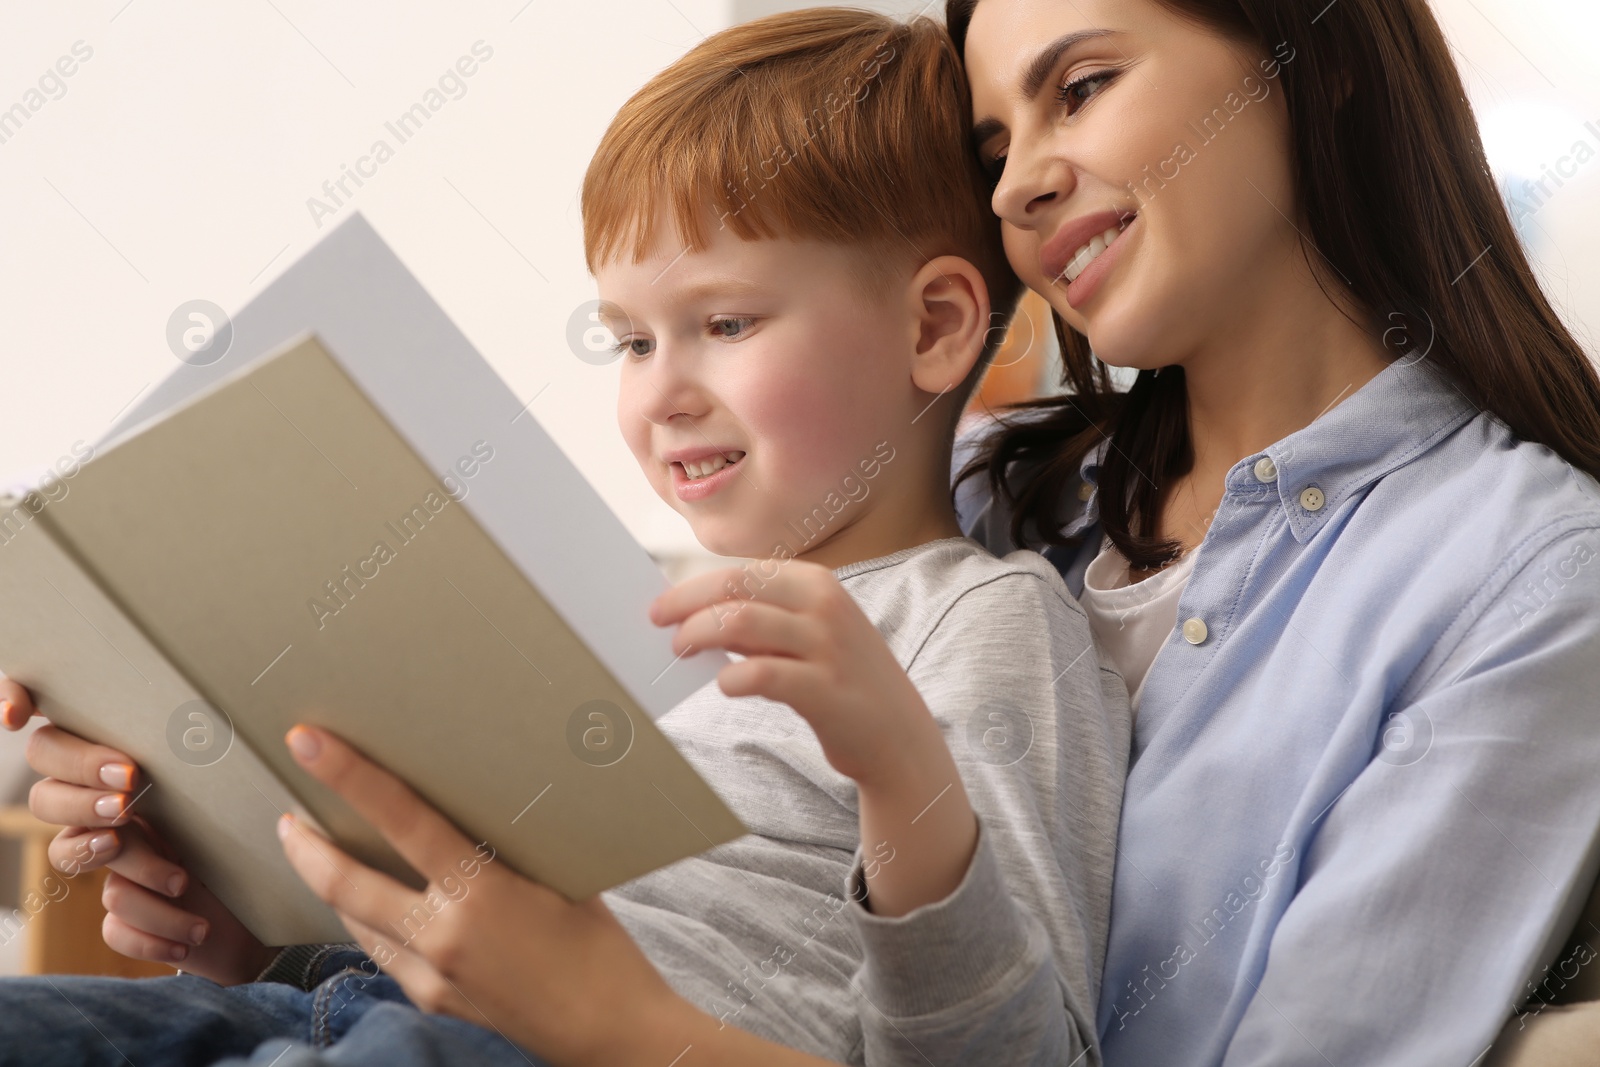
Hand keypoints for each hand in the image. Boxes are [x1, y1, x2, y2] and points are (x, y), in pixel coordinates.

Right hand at [1, 676, 274, 983]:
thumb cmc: (245, 821)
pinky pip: (114, 925)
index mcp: (121, 766)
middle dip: (79, 792)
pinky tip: (193, 931)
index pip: (53, 735)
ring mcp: (105, 862)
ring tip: (172, 872)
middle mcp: (101, 810)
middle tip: (127, 793)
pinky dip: (154, 930)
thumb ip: (211, 751)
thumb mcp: (233, 782)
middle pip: (44, 795)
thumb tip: (238, 716)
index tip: (15, 718)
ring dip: (117, 859)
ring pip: (66, 856)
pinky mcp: (124, 913)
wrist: (266, 901)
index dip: (13, 707)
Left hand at [276, 724, 686, 1066]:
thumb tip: (473, 802)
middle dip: (305, 846)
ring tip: (316, 853)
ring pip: (354, 920)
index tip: (307, 741)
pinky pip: (382, 951)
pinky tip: (368, 906)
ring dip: (329, 884)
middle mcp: (444, 933)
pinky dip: (366, 921)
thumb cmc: (600, 948)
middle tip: (288, 815)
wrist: (609, 1032)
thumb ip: (510, 845)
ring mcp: (431, 973)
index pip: (401, 817)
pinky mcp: (431, 999)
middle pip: (346, 881)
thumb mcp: (560, 877)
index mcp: (482, 890)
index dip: (349, 775)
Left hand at [649, 560, 941, 788]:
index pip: (741, 572)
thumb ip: (759, 623)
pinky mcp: (825, 689)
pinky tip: (726, 685)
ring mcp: (827, 646)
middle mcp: (825, 606)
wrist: (897, 735)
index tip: (662, 607)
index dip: (693, 588)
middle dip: (687, 604)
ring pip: (740, 622)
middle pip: (735, 587)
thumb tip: (695, 616)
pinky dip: (732, 678)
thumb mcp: (805, 637)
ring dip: (699, 635)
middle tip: (661, 627)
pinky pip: (761, 674)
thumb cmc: (840, 681)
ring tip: (683, 653)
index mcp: (817, 584)